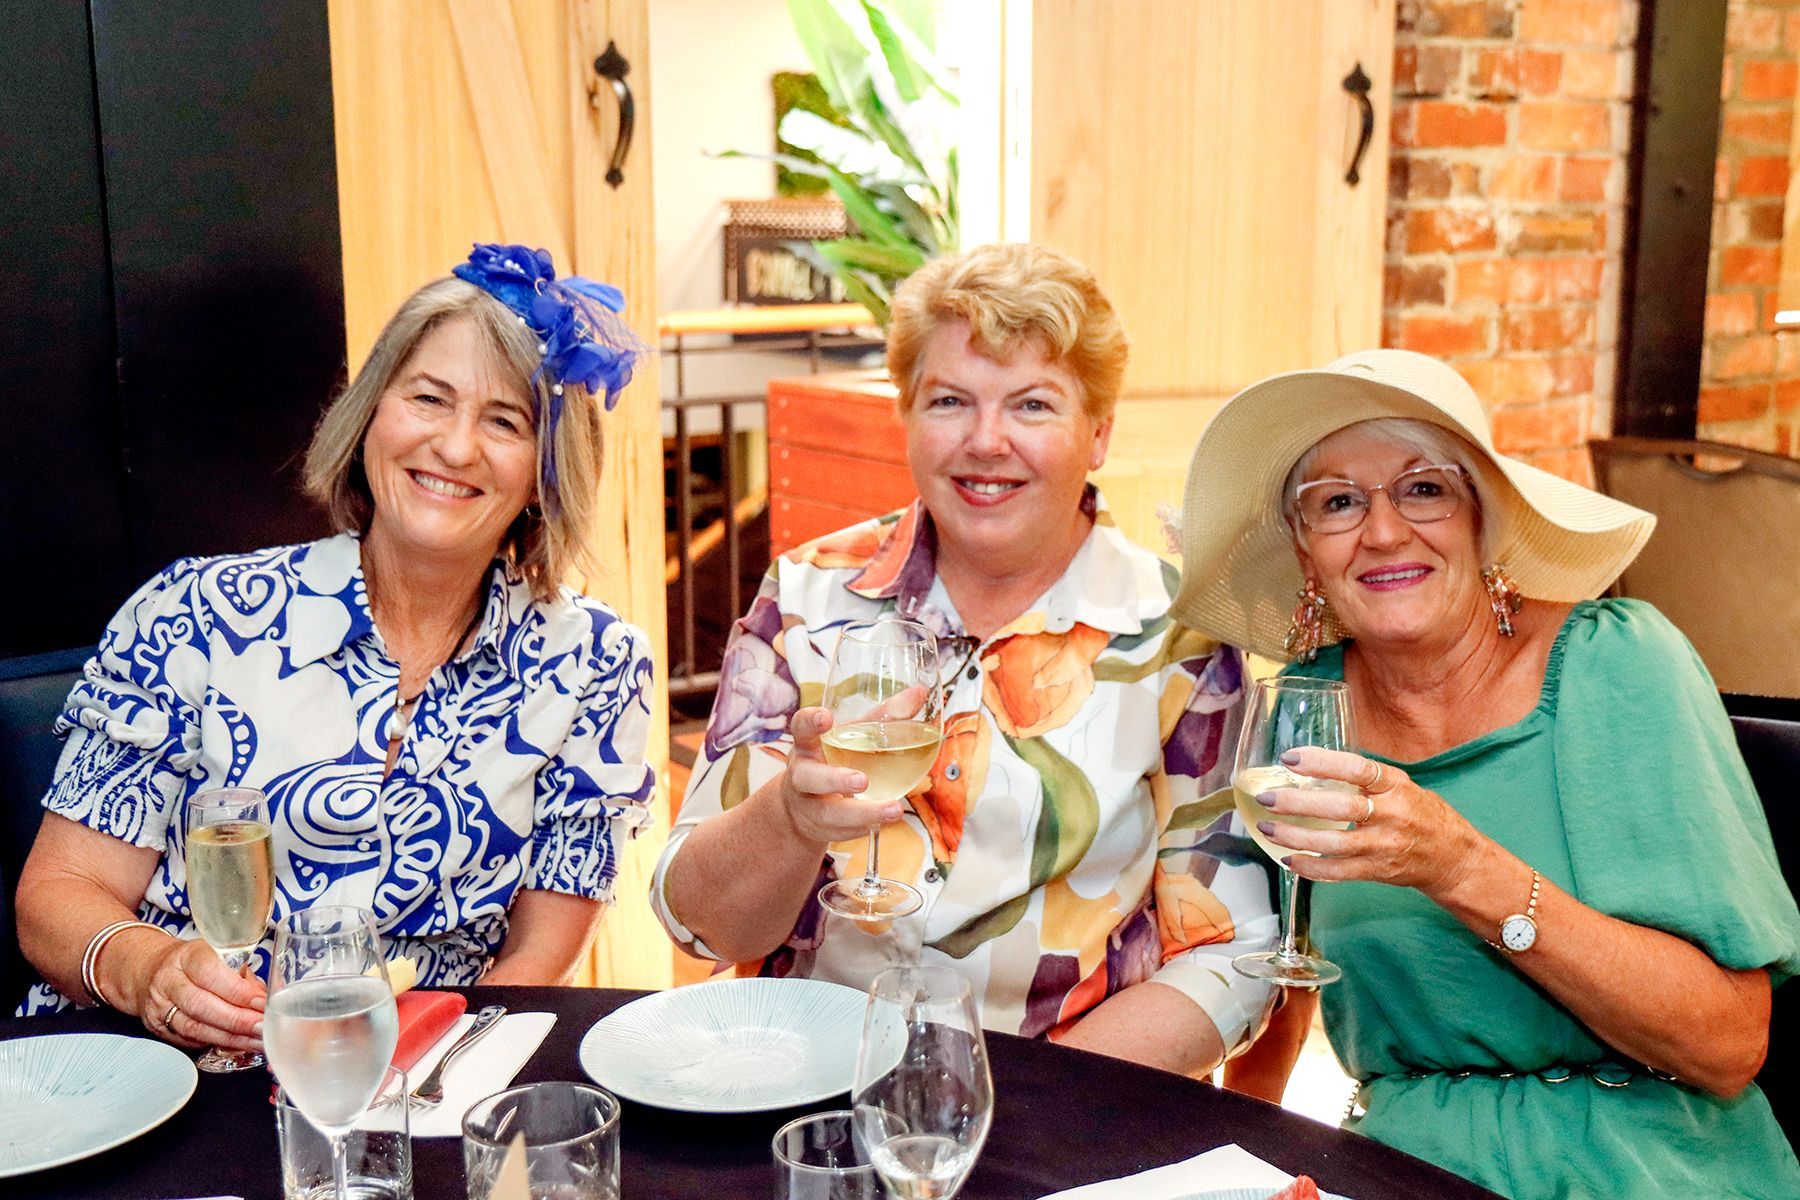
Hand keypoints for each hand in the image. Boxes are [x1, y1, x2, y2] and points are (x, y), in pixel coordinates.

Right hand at [131, 935, 265, 1051]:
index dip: (238, 991)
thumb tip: (267, 996)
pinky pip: (189, 1040)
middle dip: (237, 1020)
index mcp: (187, 956)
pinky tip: (237, 1044)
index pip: (211, 974)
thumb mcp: (217, 955)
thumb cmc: (192, 962)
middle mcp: (169, 981)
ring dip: (230, 1038)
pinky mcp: (158, 1028)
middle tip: (262, 1027)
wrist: (151, 971)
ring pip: (195, 1028)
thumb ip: (242, 975)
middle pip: (202, 1005)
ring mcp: (160, 1006)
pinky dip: (216, 1043)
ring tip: (256, 1041)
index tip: (262, 1003)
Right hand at [774, 707, 902, 845]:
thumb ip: (883, 715)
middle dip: (835, 780)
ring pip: (829, 813)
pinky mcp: (821, 829)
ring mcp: (809, 805)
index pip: (800, 727)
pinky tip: (886, 822)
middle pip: (809, 777)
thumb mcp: (852, 735)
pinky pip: (843, 832)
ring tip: (893, 810)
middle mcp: (803, 774)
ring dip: (862, 813)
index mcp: (808, 744)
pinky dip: (866, 827)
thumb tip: (919, 693)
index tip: (824, 717)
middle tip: (861, 780)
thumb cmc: (834, 758)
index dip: (810, 722)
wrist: (802, 807)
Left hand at [1255, 747, 1484, 896]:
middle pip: (1340, 808)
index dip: (1322, 762)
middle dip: (1298, 804)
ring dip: (1296, 837)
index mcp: (1397, 786)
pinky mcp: (1379, 871)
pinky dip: (1312, 868)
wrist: (1456, 859)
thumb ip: (1368, 779)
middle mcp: (1392, 815)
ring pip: (1334, 844)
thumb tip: (1315, 766)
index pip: (1358, 768)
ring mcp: (1385, 846)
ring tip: (1268, 829)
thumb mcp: (1403, 786)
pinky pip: (1339, 872)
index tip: (1291, 758)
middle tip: (1268, 798)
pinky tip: (1289, 860)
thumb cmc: (1423, 816)